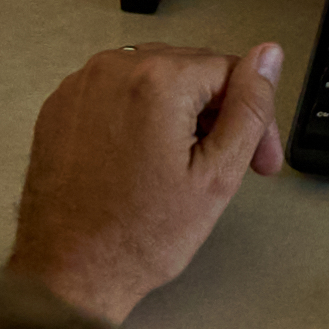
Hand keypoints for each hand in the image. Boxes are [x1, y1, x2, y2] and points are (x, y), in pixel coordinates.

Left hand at [5, 40, 287, 325]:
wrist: (69, 271)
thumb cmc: (137, 237)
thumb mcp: (217, 174)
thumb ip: (248, 108)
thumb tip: (268, 57)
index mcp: (157, 80)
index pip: (231, 70)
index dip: (254, 114)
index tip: (258, 157)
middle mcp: (112, 69)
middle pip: (191, 69)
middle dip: (217, 113)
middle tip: (226, 167)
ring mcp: (80, 86)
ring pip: (153, 78)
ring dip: (178, 112)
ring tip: (182, 165)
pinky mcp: (60, 106)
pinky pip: (115, 93)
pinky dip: (137, 117)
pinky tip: (142, 160)